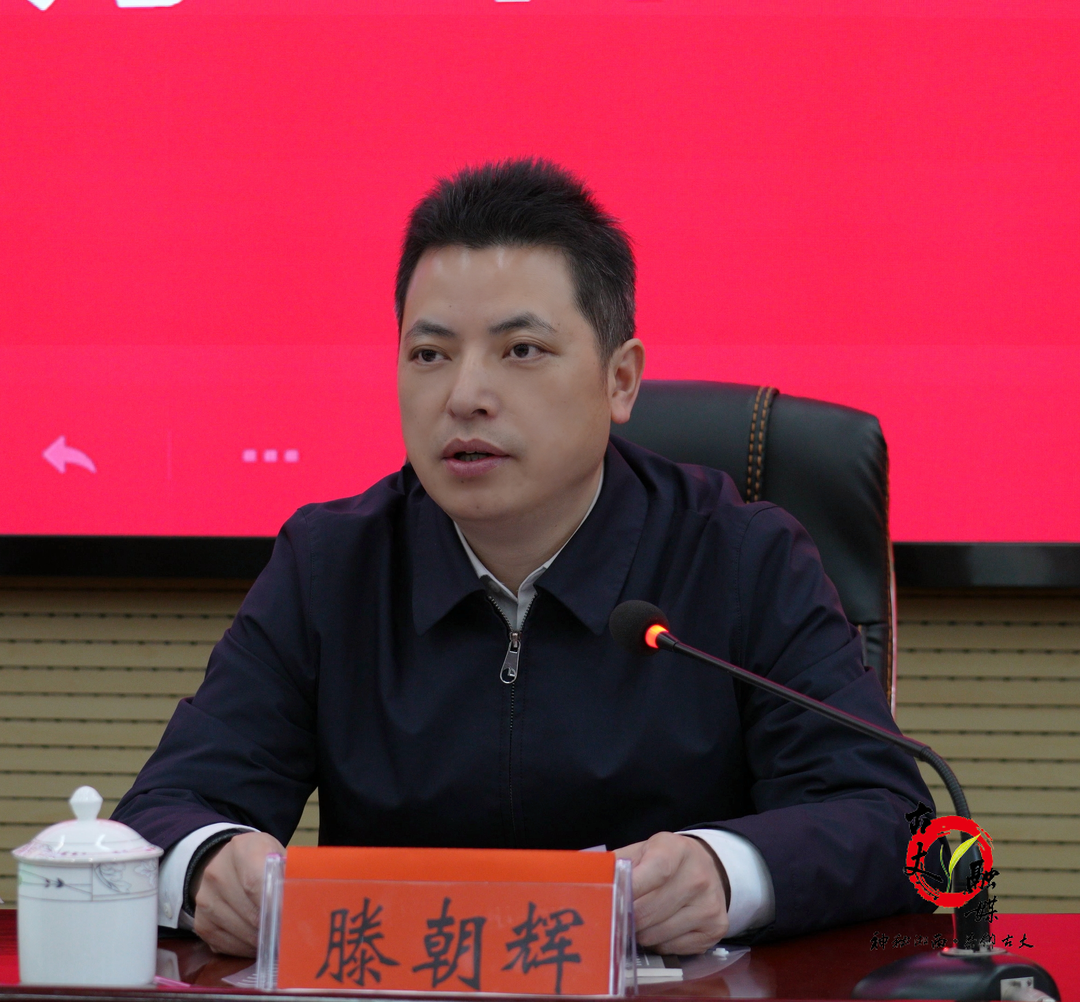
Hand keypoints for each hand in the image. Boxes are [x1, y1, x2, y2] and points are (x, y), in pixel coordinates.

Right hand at [192, 831, 284, 956]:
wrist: (223, 861)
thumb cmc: (260, 859)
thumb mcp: (277, 854)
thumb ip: (289, 873)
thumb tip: (305, 900)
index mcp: (241, 850)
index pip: (257, 883)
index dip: (276, 906)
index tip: (293, 920)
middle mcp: (217, 873)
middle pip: (250, 912)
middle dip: (273, 928)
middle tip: (293, 936)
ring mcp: (205, 899)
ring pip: (240, 932)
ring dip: (262, 941)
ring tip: (279, 940)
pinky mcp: (201, 922)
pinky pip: (227, 945)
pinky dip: (247, 948)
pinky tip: (260, 943)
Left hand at [614, 832, 729, 953]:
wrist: (708, 868)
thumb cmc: (665, 860)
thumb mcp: (641, 851)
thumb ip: (616, 865)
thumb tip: (584, 882)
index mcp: (676, 850)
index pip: (653, 873)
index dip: (629, 891)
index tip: (612, 901)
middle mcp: (698, 877)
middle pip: (649, 911)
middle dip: (627, 917)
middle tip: (619, 915)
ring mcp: (710, 905)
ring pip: (657, 934)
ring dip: (641, 932)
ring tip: (640, 920)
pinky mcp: (716, 928)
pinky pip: (672, 948)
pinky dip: (659, 942)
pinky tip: (660, 927)